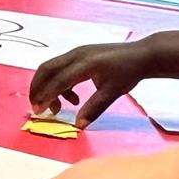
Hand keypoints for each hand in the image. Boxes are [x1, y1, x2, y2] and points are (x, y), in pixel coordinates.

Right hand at [28, 38, 153, 125]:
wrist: (142, 55)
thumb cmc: (128, 72)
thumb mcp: (112, 93)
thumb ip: (93, 109)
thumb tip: (78, 126)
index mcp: (84, 64)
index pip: (58, 81)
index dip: (46, 96)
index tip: (39, 112)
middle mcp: (76, 55)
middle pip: (46, 69)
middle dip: (37, 89)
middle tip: (38, 107)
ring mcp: (76, 53)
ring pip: (51, 68)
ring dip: (48, 87)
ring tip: (58, 107)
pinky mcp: (79, 55)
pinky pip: (60, 69)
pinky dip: (59, 84)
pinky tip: (73, 98)